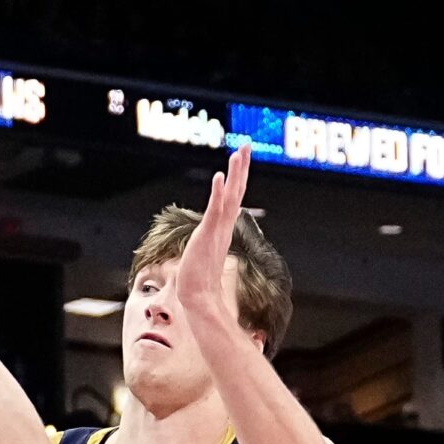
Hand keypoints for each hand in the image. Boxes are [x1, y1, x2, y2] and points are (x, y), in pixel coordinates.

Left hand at [173, 142, 251, 335]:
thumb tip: (209, 243)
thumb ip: (209, 242)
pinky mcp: (208, 234)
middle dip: (241, 169)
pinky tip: (220, 177)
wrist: (198, 296)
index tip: (241, 159)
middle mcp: (223, 226)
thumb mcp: (204, 252)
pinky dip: (218, 193)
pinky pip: (215, 210)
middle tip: (246, 146)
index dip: (237, 178)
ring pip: (230, 197)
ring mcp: (217, 229)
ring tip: (238, 154)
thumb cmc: (199, 279)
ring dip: (234, 174)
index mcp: (223, 228)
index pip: (232, 198)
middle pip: (236, 192)